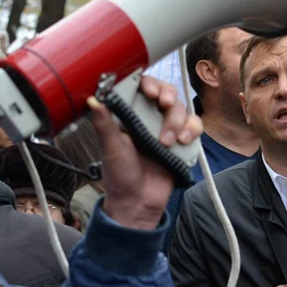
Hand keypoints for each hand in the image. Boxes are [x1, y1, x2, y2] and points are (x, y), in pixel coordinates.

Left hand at [88, 76, 201, 229]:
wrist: (138, 203)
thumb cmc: (119, 175)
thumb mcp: (110, 148)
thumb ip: (104, 123)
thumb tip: (92, 99)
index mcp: (129, 114)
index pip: (141, 87)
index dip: (148, 83)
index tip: (149, 91)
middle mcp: (148, 117)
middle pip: (165, 91)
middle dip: (167, 94)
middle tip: (164, 104)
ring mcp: (167, 128)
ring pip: (180, 108)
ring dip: (177, 120)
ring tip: (167, 142)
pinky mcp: (182, 141)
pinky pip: (194, 125)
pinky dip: (192, 129)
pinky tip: (183, 141)